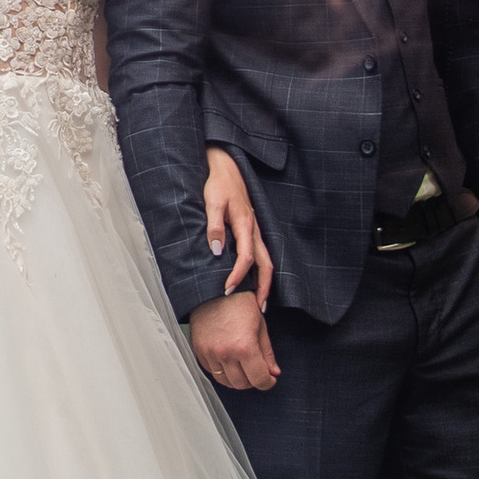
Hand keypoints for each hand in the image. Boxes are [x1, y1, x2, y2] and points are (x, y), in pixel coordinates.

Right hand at [187, 288, 278, 393]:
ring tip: (243, 369)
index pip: (259, 379)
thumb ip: (267, 352)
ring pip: (225, 382)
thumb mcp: (260, 325)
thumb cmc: (239, 302)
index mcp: (245, 346)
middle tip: (257, 372)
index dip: (268, 383)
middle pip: (242, 384)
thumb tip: (273, 372)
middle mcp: (226, 353)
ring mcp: (210, 353)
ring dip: (237, 379)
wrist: (213, 289)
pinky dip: (222, 372)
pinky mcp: (200, 351)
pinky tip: (229, 363)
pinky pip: (212, 372)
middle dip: (253, 381)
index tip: (270, 380)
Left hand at [200, 147, 272, 304]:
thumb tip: (217, 251)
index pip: (246, 258)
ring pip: (267, 261)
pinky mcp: (252, 230)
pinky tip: (254, 281)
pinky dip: (261, 271)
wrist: (226, 168)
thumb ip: (214, 227)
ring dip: (264, 283)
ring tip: (259, 302)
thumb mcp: (212, 203)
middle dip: (262, 289)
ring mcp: (255, 231)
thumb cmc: (218, 185)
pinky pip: (261, 255)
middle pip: (266, 265)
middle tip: (257, 310)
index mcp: (246, 225)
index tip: (228, 290)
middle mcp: (255, 230)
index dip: (238, 276)